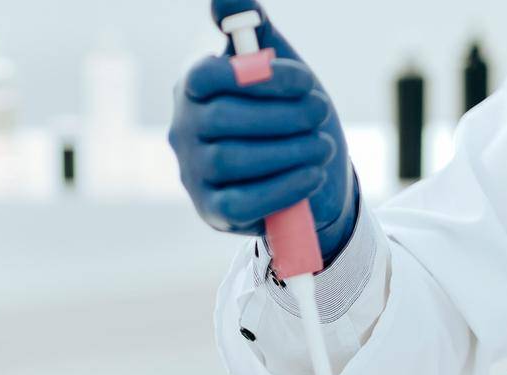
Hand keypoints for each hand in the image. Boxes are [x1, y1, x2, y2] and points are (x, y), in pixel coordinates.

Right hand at [169, 1, 358, 260]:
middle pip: (223, 119)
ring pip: (232, 160)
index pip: (204, 77)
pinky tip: (312, 174)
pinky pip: (241, 202)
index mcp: (194, 90)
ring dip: (287, 151)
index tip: (302, 79)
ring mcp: (195, 175)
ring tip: (322, 145)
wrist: (307, 178)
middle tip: (322, 111)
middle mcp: (183, 132)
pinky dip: (282, 187)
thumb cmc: (287, 116)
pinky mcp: (214, 212)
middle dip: (282, 115)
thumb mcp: (277, 69)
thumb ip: (253, 30)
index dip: (255, 75)